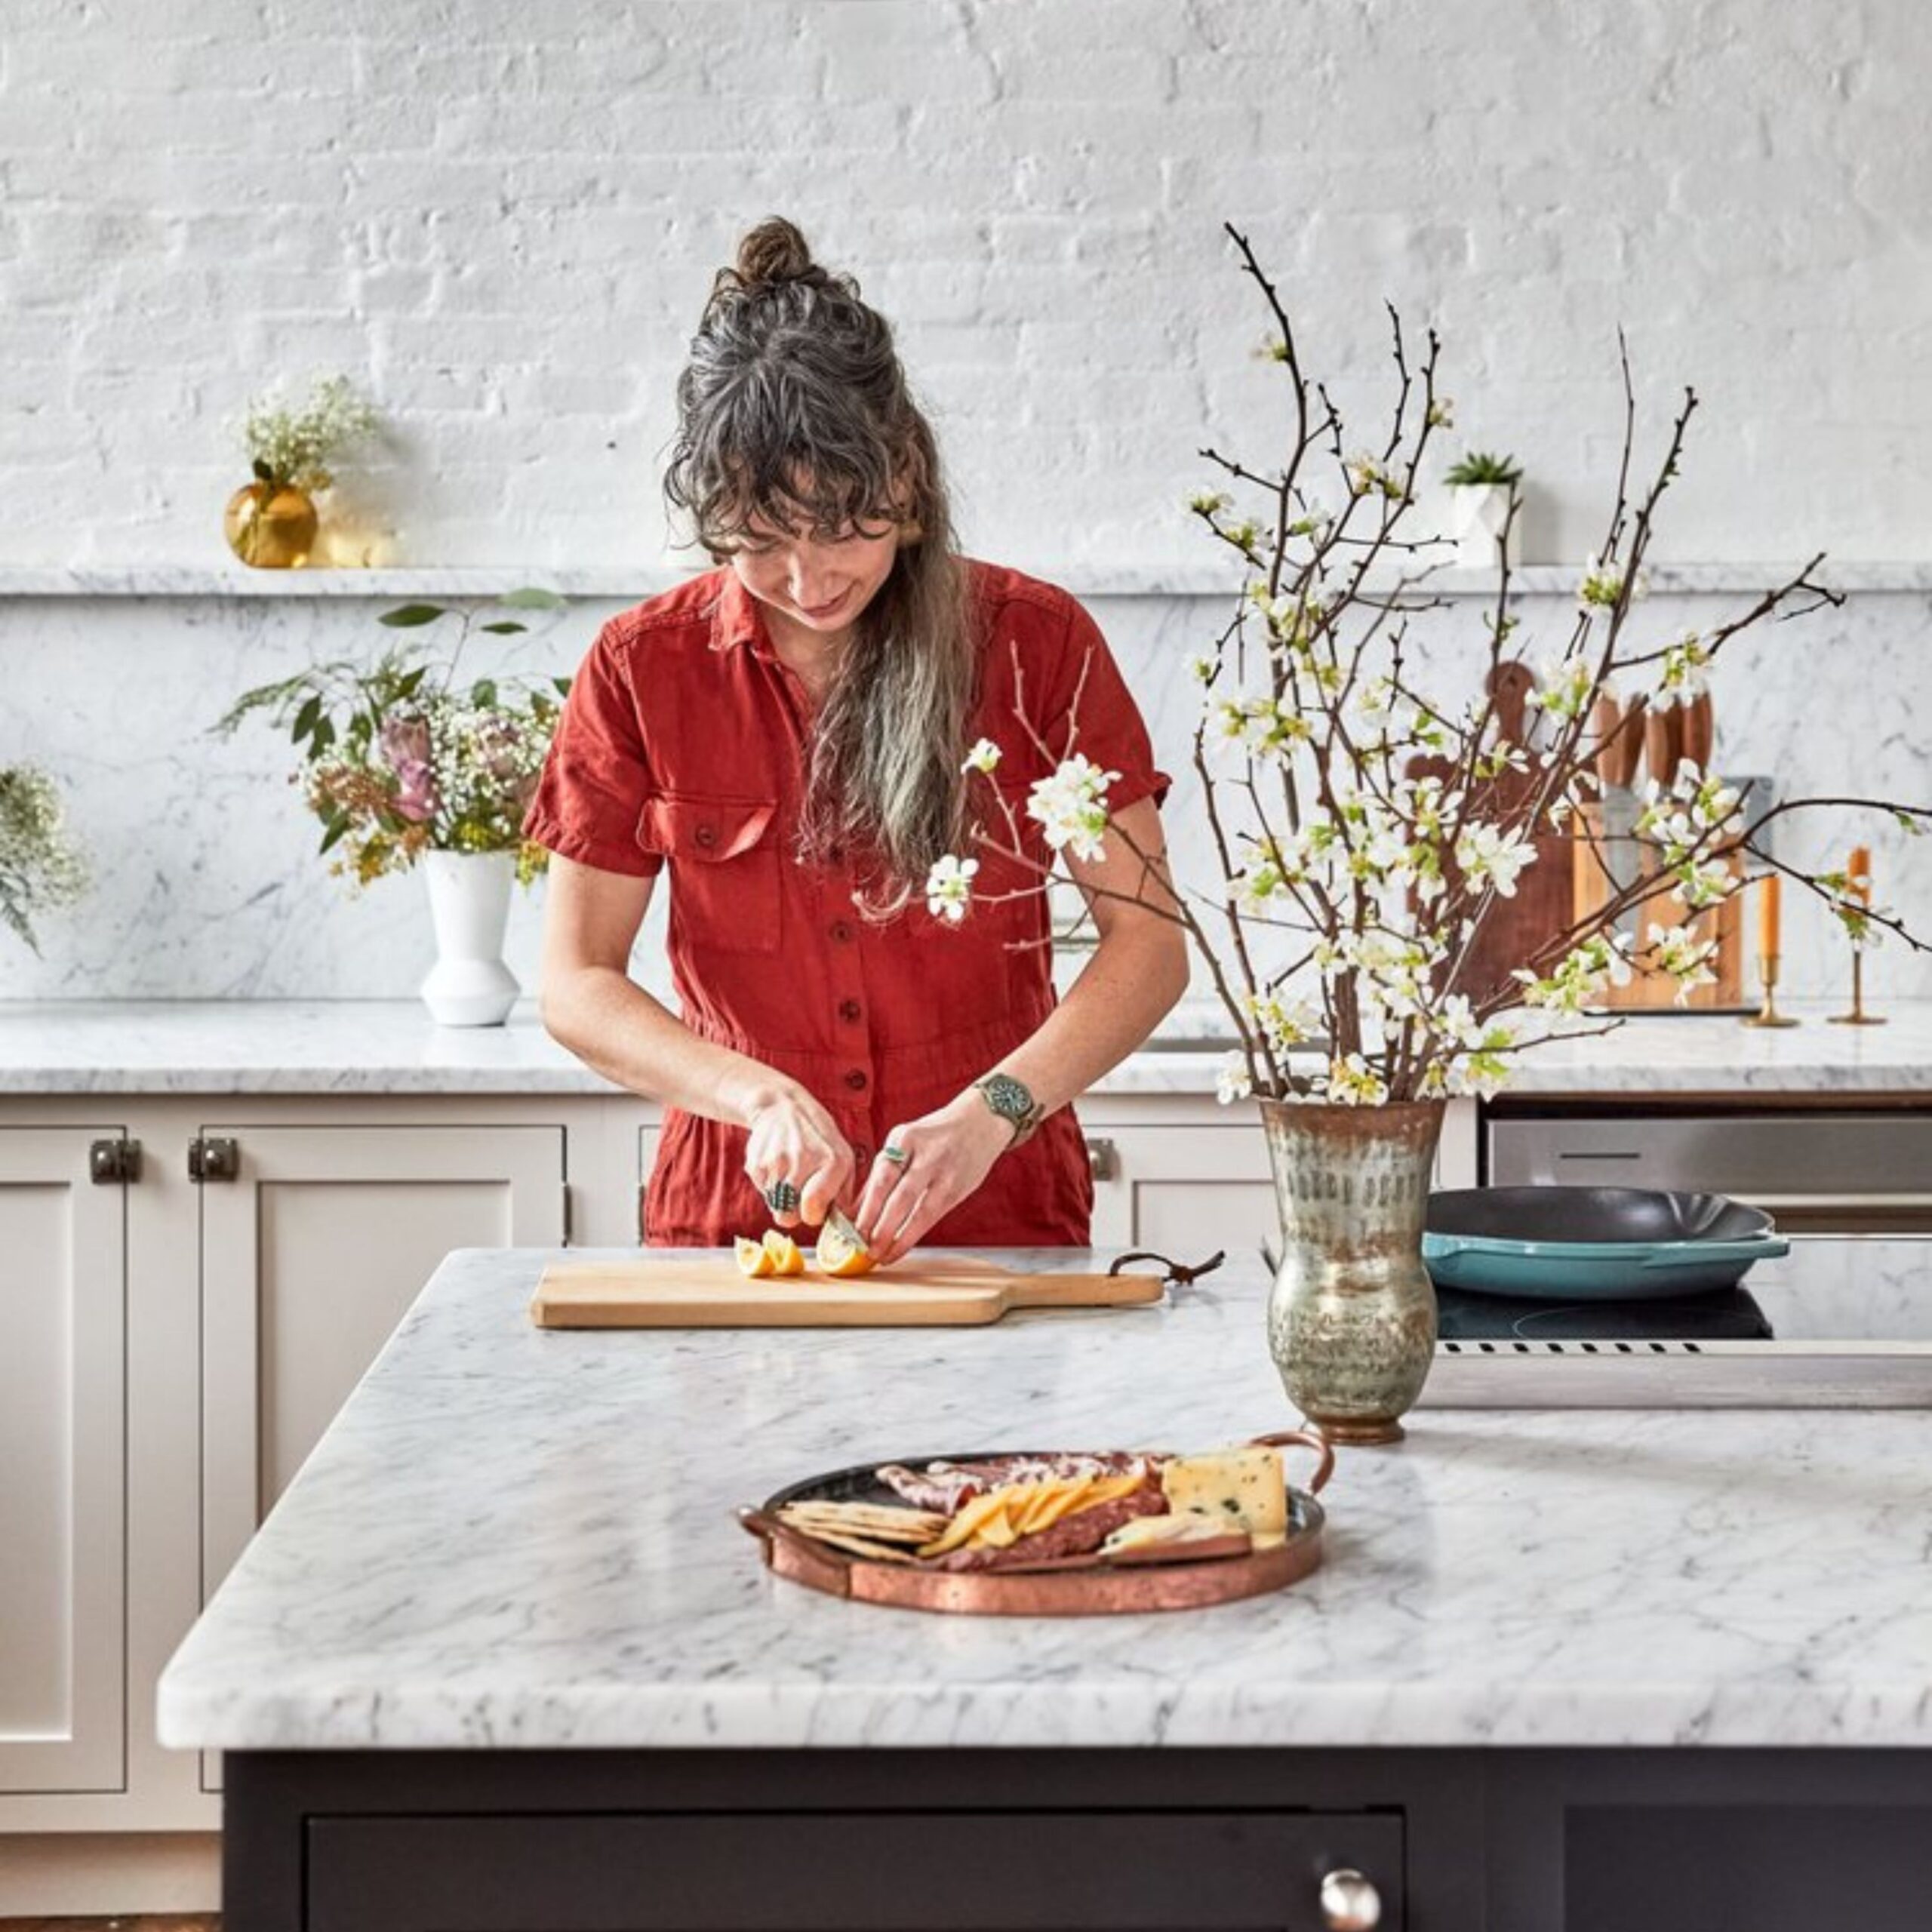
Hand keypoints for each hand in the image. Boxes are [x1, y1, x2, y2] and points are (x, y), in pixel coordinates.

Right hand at [741, 1081, 855, 1229]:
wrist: (783, 1107)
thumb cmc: (819, 1139)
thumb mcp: (843, 1158)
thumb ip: (845, 1195)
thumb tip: (843, 1228)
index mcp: (833, 1162)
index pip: (812, 1213)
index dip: (813, 1214)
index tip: (814, 1204)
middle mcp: (804, 1160)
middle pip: (789, 1216)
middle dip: (795, 1210)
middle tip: (800, 1191)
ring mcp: (777, 1162)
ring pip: (775, 1207)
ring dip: (782, 1198)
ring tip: (790, 1174)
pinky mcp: (756, 1163)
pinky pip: (762, 1192)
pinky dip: (770, 1186)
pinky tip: (778, 1166)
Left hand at [853, 1092, 1013, 1265]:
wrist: (980, 1121)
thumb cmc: (934, 1134)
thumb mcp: (904, 1141)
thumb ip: (881, 1173)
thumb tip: (854, 1210)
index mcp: (905, 1139)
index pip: (882, 1177)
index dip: (866, 1206)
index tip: (851, 1228)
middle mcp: (926, 1156)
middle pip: (900, 1197)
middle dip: (879, 1227)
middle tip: (863, 1248)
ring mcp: (945, 1174)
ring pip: (919, 1212)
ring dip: (898, 1238)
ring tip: (880, 1255)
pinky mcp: (958, 1190)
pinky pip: (933, 1217)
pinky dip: (914, 1235)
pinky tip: (900, 1247)